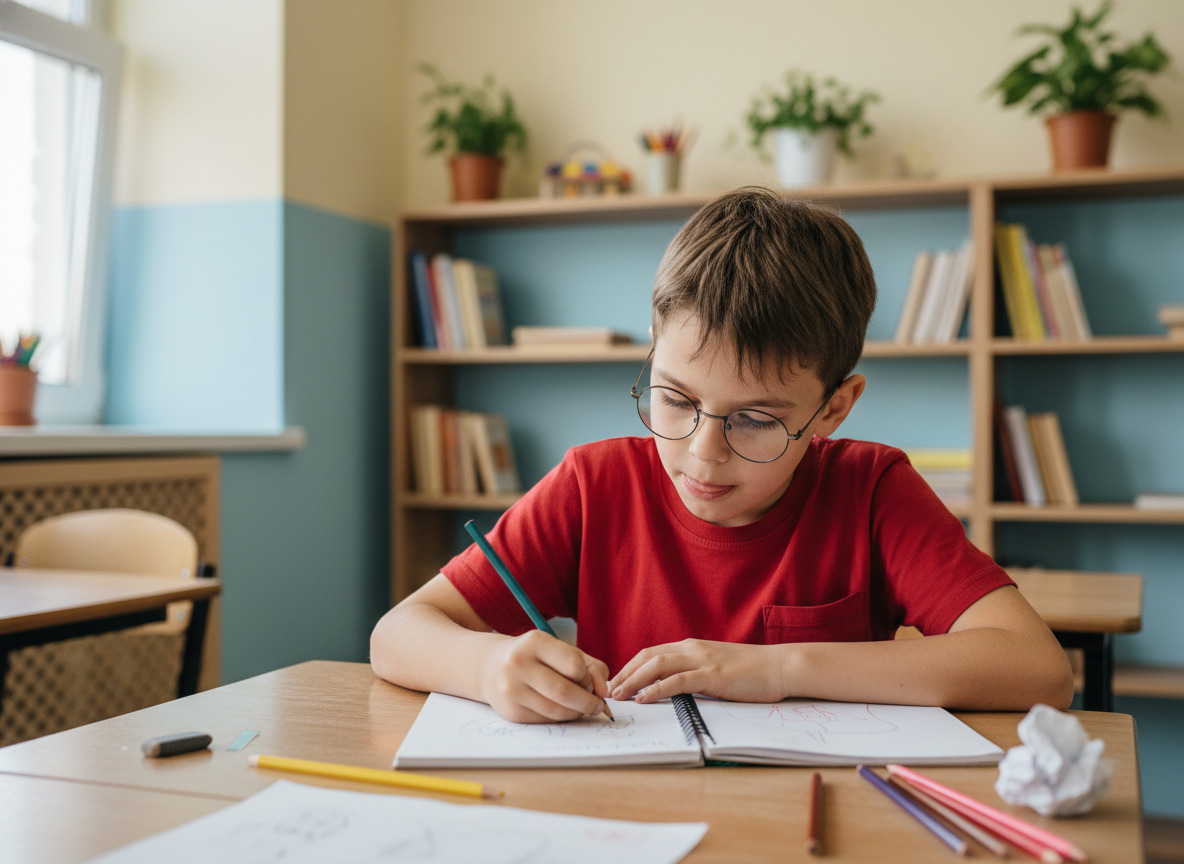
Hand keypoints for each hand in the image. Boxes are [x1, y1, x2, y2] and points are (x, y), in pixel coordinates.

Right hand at [479, 629, 611, 722]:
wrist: (492, 668)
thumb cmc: (536, 657)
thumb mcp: (561, 650)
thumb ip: (591, 666)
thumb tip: (604, 691)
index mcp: (534, 642)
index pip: (574, 665)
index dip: (588, 677)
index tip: (589, 681)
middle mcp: (518, 664)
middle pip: (565, 692)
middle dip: (588, 702)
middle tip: (597, 705)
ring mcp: (512, 690)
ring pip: (557, 710)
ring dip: (577, 712)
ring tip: (581, 706)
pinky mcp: (511, 712)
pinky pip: (547, 720)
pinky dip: (562, 718)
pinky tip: (562, 709)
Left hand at [609, 638, 786, 704]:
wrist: (780, 666)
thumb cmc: (750, 672)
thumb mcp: (715, 668)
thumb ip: (693, 673)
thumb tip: (672, 688)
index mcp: (691, 647)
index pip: (651, 653)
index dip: (629, 667)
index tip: (615, 682)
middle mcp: (692, 649)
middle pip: (647, 657)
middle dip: (624, 674)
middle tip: (608, 690)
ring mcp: (702, 660)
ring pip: (657, 665)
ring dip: (633, 681)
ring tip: (619, 695)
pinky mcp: (712, 675)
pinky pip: (678, 681)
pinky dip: (657, 688)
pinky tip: (644, 698)